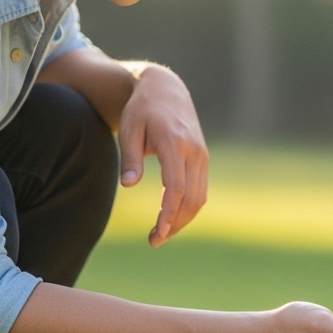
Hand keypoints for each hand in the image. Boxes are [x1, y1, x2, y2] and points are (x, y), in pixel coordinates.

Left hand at [117, 65, 208, 247]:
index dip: (168, 214)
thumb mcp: (129, 130)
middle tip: (154, 241)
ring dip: (183, 220)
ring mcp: (202, 156)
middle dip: (175, 224)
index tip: (158, 233)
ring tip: (161, 235)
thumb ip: (130, 158)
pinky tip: (172, 218)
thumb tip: (129, 186)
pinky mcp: (203, 160)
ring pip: (199, 198)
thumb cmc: (141, 111)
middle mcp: (194, 152)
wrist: (167, 91)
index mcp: (175, 144)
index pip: (176, 187)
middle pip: (191, 198)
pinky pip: (200, 190)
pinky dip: (188, 208)